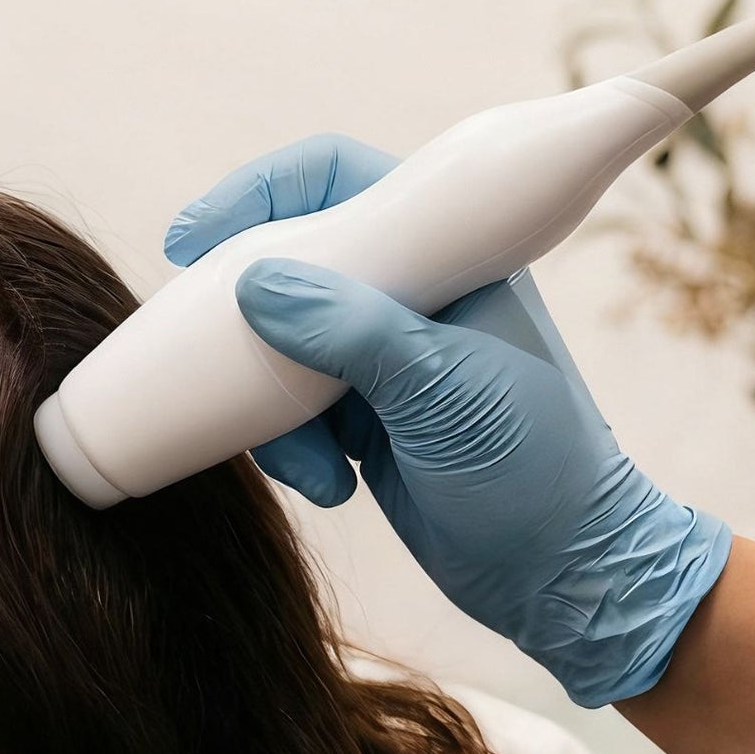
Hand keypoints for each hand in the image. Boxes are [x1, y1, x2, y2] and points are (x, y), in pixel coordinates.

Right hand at [166, 134, 730, 706]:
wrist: (561, 575)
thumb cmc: (533, 470)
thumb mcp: (443, 392)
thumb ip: (352, 331)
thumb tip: (256, 283)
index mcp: (452, 254)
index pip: (344, 179)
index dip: (265, 192)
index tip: (197, 240)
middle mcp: (413, 293)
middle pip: (296, 259)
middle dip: (243, 307)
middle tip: (193, 340)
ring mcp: (384, 355)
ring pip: (280, 343)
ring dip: (269, 402)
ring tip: (305, 463)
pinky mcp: (363, 416)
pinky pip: (289, 407)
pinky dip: (289, 446)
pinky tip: (327, 486)